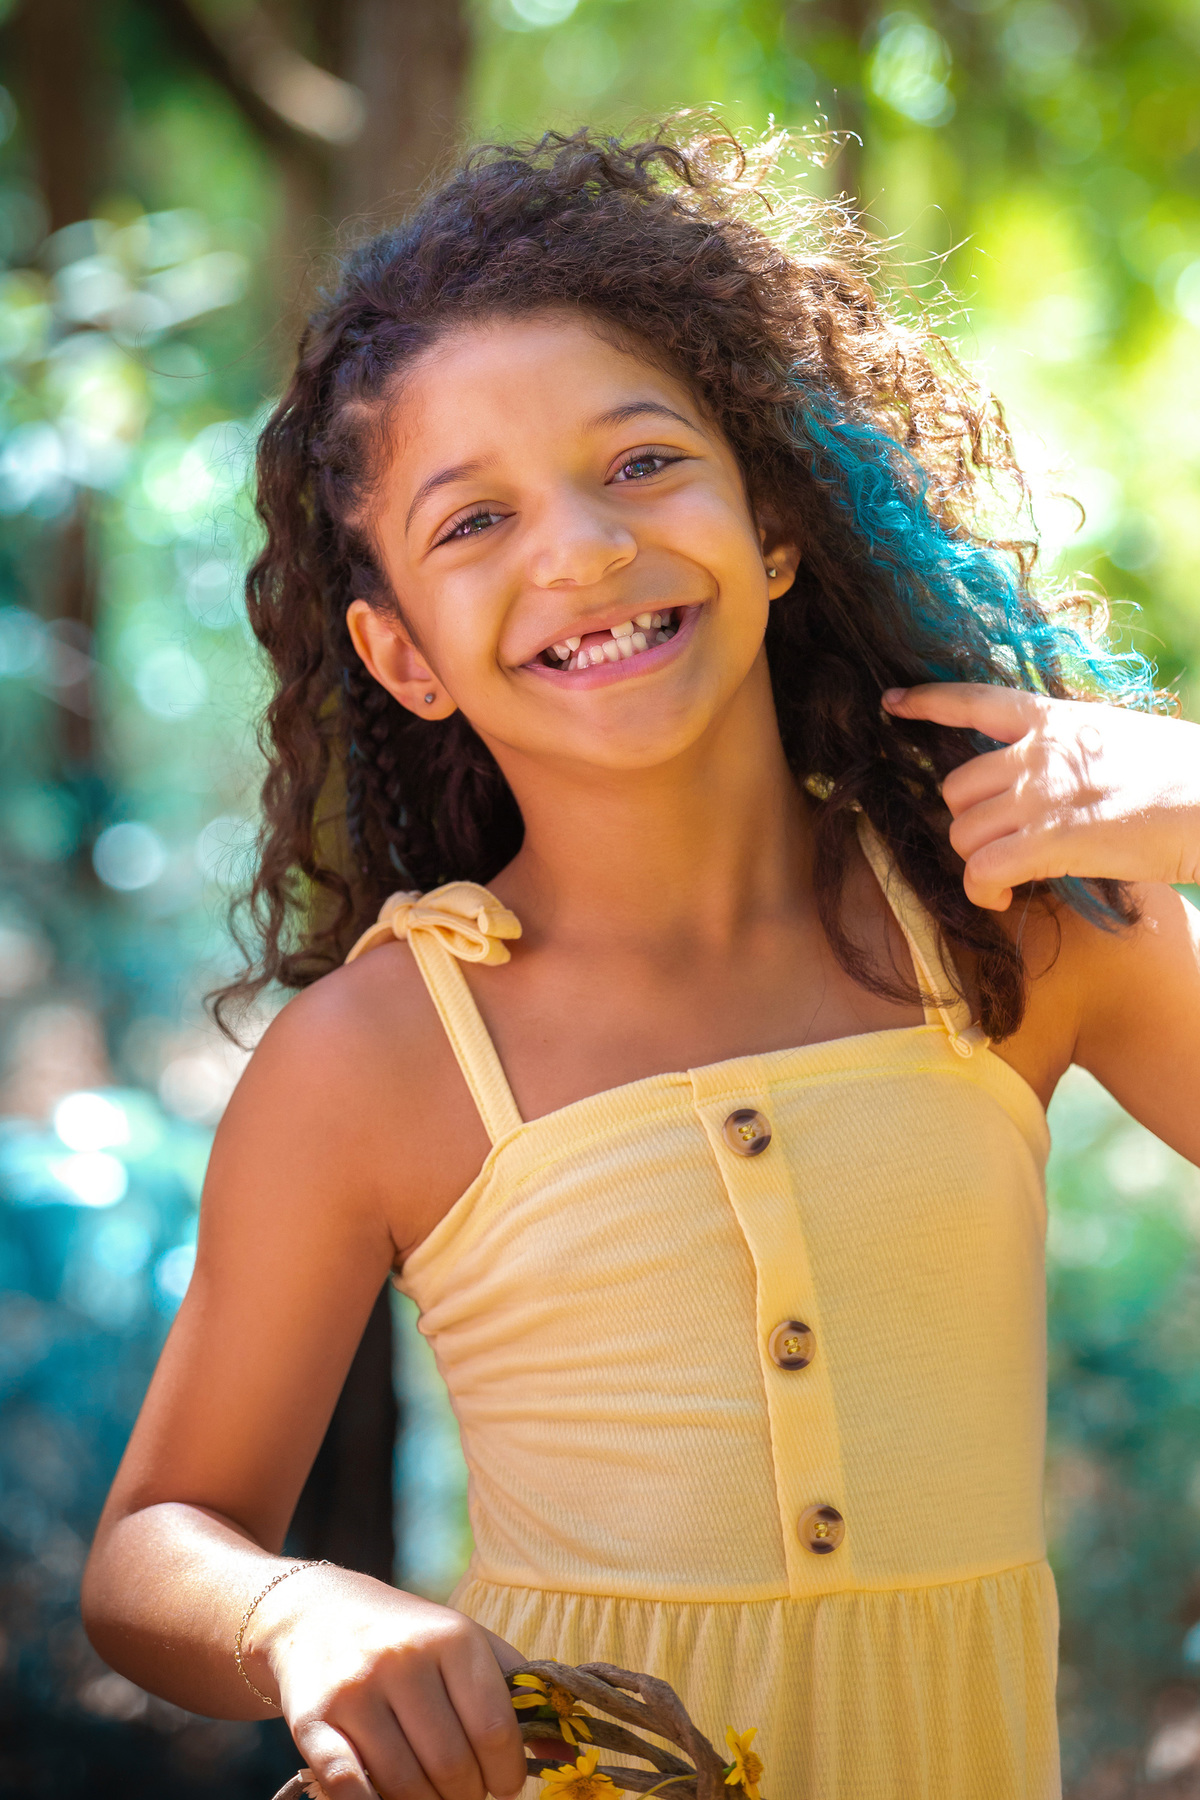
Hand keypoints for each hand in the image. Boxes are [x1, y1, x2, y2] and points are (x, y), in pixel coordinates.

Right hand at [247, 1564, 527, 1799]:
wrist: (316, 1611)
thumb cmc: (409, 1637)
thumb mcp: (466, 1645)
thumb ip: (518, 1695)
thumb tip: (567, 1757)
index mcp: (453, 1638)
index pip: (496, 1730)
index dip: (507, 1774)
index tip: (503, 1784)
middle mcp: (405, 1659)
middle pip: (452, 1765)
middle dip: (467, 1795)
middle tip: (465, 1792)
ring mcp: (356, 1689)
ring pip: (406, 1784)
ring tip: (433, 1796)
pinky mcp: (313, 1719)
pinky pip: (350, 1788)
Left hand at [882, 683, 1199, 910]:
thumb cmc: (1186, 778)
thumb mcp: (1120, 743)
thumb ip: (1072, 758)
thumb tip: (1049, 791)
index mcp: (1056, 720)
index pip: (976, 699)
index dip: (928, 702)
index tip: (891, 703)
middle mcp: (1038, 753)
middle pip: (956, 789)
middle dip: (968, 825)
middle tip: (999, 848)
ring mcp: (1041, 795)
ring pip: (963, 833)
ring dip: (976, 863)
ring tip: (1005, 881)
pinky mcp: (1052, 840)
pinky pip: (982, 870)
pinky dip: (983, 893)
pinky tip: (1003, 900)